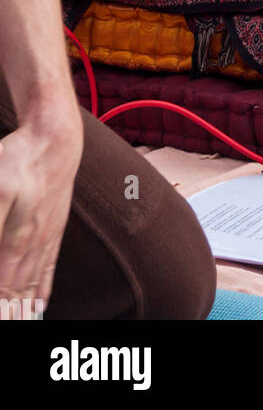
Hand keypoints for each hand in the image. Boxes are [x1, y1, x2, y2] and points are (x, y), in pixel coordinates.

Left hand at [0, 112, 82, 315]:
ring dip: (24, 310)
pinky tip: (41, 305)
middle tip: (8, 326)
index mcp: (16, 239)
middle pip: (17, 292)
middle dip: (9, 314)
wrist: (56, 137)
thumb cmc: (20, 158)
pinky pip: (48, 268)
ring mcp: (46, 237)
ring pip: (33, 284)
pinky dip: (43, 291)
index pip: (2, 288)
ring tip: (21, 326)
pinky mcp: (54, 228)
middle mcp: (33, 244)